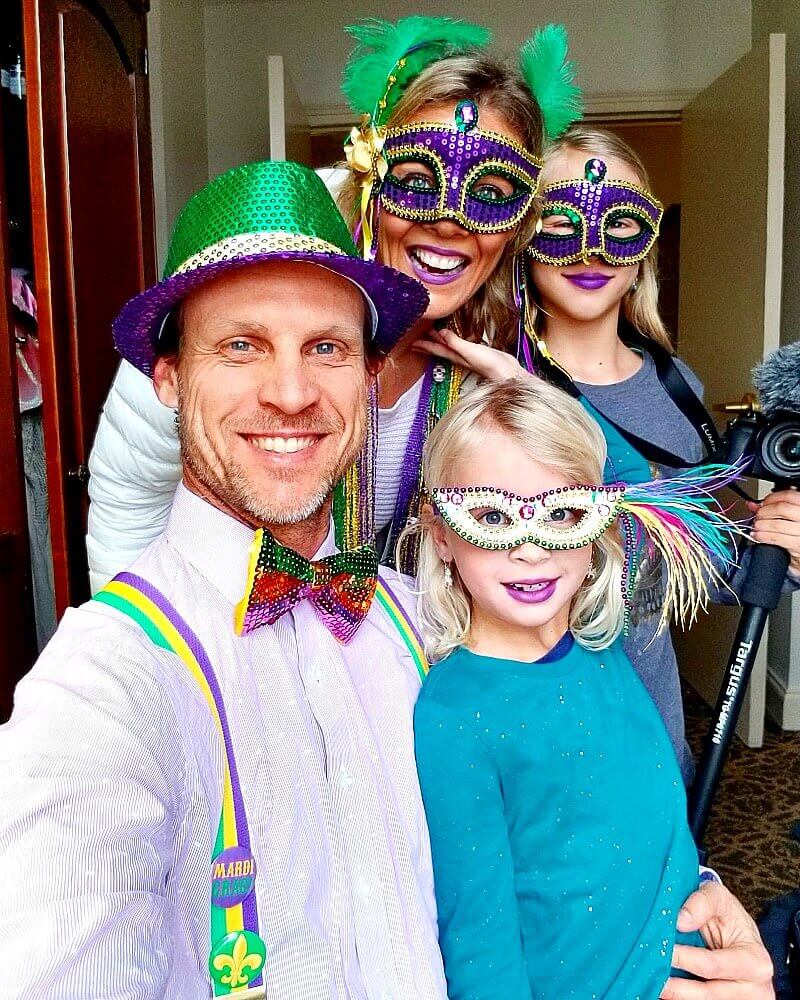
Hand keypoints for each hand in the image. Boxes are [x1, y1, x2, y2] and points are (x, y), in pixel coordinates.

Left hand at [413, 327, 525, 381]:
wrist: (507, 373)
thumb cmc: (490, 365)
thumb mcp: (470, 351)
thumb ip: (455, 342)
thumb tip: (441, 333)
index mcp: (456, 356)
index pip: (436, 349)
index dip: (425, 345)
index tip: (413, 342)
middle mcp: (460, 357)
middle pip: (440, 350)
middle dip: (428, 347)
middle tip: (415, 344)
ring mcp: (468, 356)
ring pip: (449, 348)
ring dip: (440, 343)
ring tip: (432, 339)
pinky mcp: (477, 353)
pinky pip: (459, 346)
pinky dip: (454, 342)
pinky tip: (455, 341)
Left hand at [660, 881, 773, 997]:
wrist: (738, 936)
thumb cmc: (728, 917)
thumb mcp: (718, 897)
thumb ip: (701, 902)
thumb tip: (680, 921)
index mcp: (755, 961)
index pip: (711, 965)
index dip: (683, 959)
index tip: (661, 951)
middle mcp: (756, 990)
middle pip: (707, 994)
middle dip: (677, 987)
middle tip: (652, 977)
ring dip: (678, 996)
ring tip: (656, 985)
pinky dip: (682, 998)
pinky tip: (667, 993)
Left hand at [747, 488, 799, 574]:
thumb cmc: (797, 534)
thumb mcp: (790, 518)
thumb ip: (773, 509)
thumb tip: (752, 505)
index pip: (789, 495)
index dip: (771, 498)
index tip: (762, 503)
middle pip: (781, 508)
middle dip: (764, 511)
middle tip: (758, 516)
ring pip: (776, 524)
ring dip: (761, 524)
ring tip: (756, 527)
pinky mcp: (798, 545)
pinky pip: (776, 538)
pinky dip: (762, 536)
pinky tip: (757, 536)